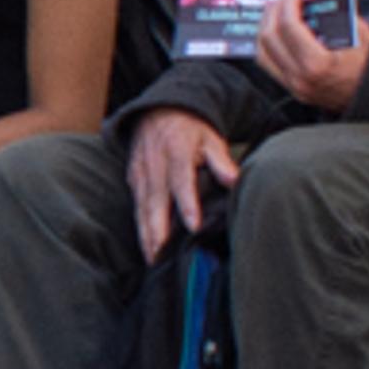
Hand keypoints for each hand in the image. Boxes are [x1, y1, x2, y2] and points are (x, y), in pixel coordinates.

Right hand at [125, 104, 238, 259]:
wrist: (159, 110)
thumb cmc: (191, 129)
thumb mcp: (211, 139)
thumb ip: (221, 162)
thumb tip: (235, 182)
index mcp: (177, 151)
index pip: (181, 181)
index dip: (187, 204)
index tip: (193, 227)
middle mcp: (155, 164)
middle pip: (155, 200)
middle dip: (157, 230)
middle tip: (162, 255)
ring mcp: (141, 173)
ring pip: (142, 207)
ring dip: (146, 234)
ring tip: (152, 258)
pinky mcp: (133, 179)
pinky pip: (136, 206)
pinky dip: (140, 227)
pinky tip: (146, 246)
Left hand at [257, 0, 368, 116]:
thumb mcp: (360, 34)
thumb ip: (336, 14)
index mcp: (317, 63)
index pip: (288, 26)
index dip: (288, 2)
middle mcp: (299, 77)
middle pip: (269, 37)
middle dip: (273, 11)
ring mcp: (293, 86)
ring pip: (262, 53)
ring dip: (265, 27)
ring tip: (276, 11)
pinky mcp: (291, 89)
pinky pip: (269, 64)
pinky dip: (269, 44)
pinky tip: (277, 31)